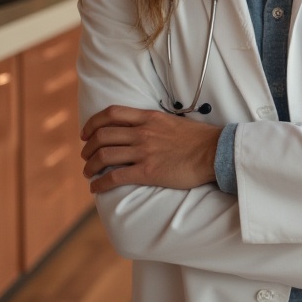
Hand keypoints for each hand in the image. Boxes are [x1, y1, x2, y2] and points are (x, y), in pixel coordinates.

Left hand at [80, 105, 221, 193]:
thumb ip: (155, 123)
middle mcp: (142, 132)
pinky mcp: (147, 172)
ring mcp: (144, 152)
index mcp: (149, 117)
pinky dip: (100, 183)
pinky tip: (96, 188)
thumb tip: (143, 129)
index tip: (86, 134)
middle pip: (102, 136)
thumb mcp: (173, 121)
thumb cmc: (199, 139)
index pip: (111, 114)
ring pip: (104, 156)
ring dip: (90, 166)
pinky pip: (115, 177)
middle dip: (88, 147)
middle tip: (86, 156)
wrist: (215, 152)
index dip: (92, 123)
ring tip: (88, 173)